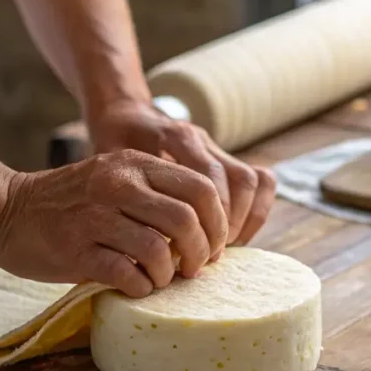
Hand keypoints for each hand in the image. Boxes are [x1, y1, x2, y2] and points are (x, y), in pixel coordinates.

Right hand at [0, 149, 227, 297]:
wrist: (6, 210)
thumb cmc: (72, 204)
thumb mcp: (116, 179)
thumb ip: (157, 194)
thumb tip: (210, 231)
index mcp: (133, 164)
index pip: (201, 188)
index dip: (217, 223)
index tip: (213, 245)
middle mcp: (117, 185)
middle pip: (186, 220)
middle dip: (201, 253)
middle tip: (195, 268)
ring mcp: (94, 217)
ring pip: (159, 250)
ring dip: (168, 274)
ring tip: (161, 279)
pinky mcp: (75, 250)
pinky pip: (126, 274)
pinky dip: (139, 287)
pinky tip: (135, 286)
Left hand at [89, 100, 276, 249]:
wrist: (125, 114)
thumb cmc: (112, 145)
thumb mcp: (109, 163)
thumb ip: (127, 191)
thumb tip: (141, 244)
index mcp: (173, 136)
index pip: (206, 181)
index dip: (206, 221)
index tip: (192, 251)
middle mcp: (201, 138)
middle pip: (237, 181)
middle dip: (227, 225)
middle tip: (209, 255)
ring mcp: (217, 146)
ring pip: (253, 181)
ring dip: (243, 220)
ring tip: (223, 247)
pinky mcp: (227, 157)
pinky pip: (261, 181)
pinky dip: (256, 210)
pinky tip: (236, 235)